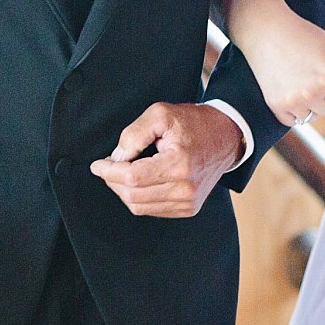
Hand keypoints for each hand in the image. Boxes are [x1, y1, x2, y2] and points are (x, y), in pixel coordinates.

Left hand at [90, 103, 243, 217]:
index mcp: (180, 164)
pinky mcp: (188, 208)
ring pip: (139, 206)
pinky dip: (139, 197)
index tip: (98, 164)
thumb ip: (134, 134)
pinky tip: (140, 181)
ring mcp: (188, 202)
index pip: (133, 177)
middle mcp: (185, 189)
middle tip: (109, 166)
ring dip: (124, 190)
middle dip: (114, 181)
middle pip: (133, 195)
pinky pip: (152, 210)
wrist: (226, 137)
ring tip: (124, 171)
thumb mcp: (161, 114)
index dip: (110, 172)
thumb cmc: (194, 123)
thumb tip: (116, 158)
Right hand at [243, 12, 324, 125]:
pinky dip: (295, 110)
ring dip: (311, 104)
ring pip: (312, 118)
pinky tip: (290, 88)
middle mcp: (310, 93)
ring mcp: (291, 101)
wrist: (267, 30)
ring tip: (300, 79)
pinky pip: (293, 121)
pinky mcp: (275, 105)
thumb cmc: (304, 36)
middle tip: (313, 74)